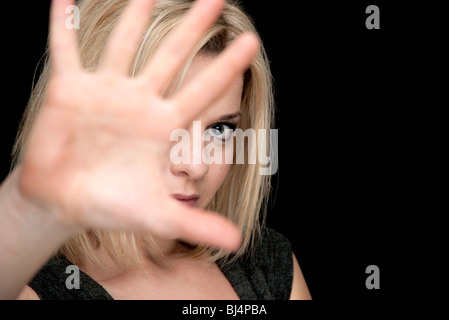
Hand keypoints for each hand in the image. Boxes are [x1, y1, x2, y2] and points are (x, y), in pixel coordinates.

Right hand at [18, 0, 259, 250]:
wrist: (65, 201)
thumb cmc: (112, 205)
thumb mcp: (157, 215)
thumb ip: (196, 224)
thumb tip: (237, 241)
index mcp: (162, 126)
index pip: (202, 92)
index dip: (226, 68)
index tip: (252, 42)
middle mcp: (138, 102)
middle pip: (171, 57)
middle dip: (193, 27)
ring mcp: (104, 91)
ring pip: (124, 44)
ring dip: (135, 13)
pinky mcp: (69, 90)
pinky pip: (66, 50)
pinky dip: (62, 25)